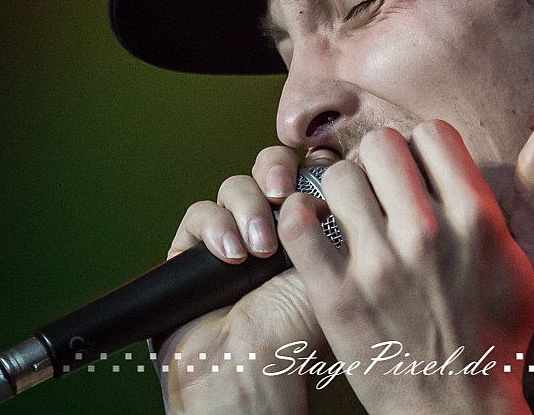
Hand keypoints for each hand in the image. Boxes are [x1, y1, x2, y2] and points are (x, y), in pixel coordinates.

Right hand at [154, 146, 323, 414]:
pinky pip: (199, 213)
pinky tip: (231, 255)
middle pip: (269, 168)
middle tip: (281, 191)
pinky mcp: (192, 249)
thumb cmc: (298, 330)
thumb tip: (341, 174)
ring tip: (258, 248)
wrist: (249, 368)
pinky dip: (215, 227)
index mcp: (308, 227)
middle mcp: (270, 226)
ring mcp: (231, 236)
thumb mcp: (333, 267)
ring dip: (247, 208)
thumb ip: (337, 219)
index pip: (307, 172)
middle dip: (274, 171)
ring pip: (235, 185)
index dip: (309, 165)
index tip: (317, 177)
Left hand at [277, 119, 533, 413]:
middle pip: (381, 144)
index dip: (425, 148)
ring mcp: (377, 266)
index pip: (432, 133)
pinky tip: (319, 229)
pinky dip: (300, 217)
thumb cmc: (501, 332)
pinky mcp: (335, 295)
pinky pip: (297, 224)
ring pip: (338, 177)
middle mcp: (426, 235)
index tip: (423, 175)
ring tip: (355, 213)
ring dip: (344, 189)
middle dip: (382, 161)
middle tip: (385, 190)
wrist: (457, 408)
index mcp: (477, 219)